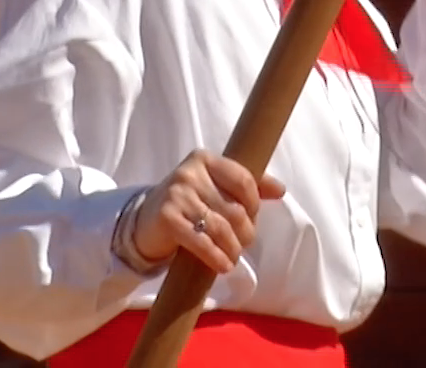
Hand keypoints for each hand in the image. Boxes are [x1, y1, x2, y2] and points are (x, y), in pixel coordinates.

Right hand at [132, 150, 285, 273]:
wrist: (145, 222)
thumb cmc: (188, 203)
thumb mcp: (214, 188)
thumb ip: (246, 185)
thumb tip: (281, 190)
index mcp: (204, 159)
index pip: (243, 179)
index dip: (254, 204)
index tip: (251, 218)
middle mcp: (189, 173)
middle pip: (234, 208)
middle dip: (245, 232)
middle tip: (243, 243)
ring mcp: (176, 195)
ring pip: (221, 228)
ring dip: (233, 249)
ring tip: (233, 258)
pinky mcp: (167, 219)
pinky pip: (202, 243)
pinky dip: (217, 258)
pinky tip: (223, 266)